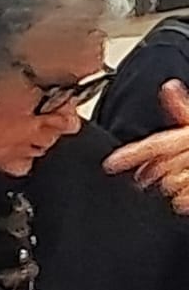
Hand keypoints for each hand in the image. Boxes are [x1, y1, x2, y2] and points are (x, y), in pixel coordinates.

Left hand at [102, 80, 188, 213]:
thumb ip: (182, 108)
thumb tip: (168, 87)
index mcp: (187, 137)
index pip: (154, 145)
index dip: (129, 155)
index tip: (109, 165)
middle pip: (158, 170)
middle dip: (151, 174)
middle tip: (146, 177)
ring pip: (169, 186)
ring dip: (169, 185)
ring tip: (181, 178)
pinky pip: (180, 202)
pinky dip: (180, 199)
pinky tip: (184, 194)